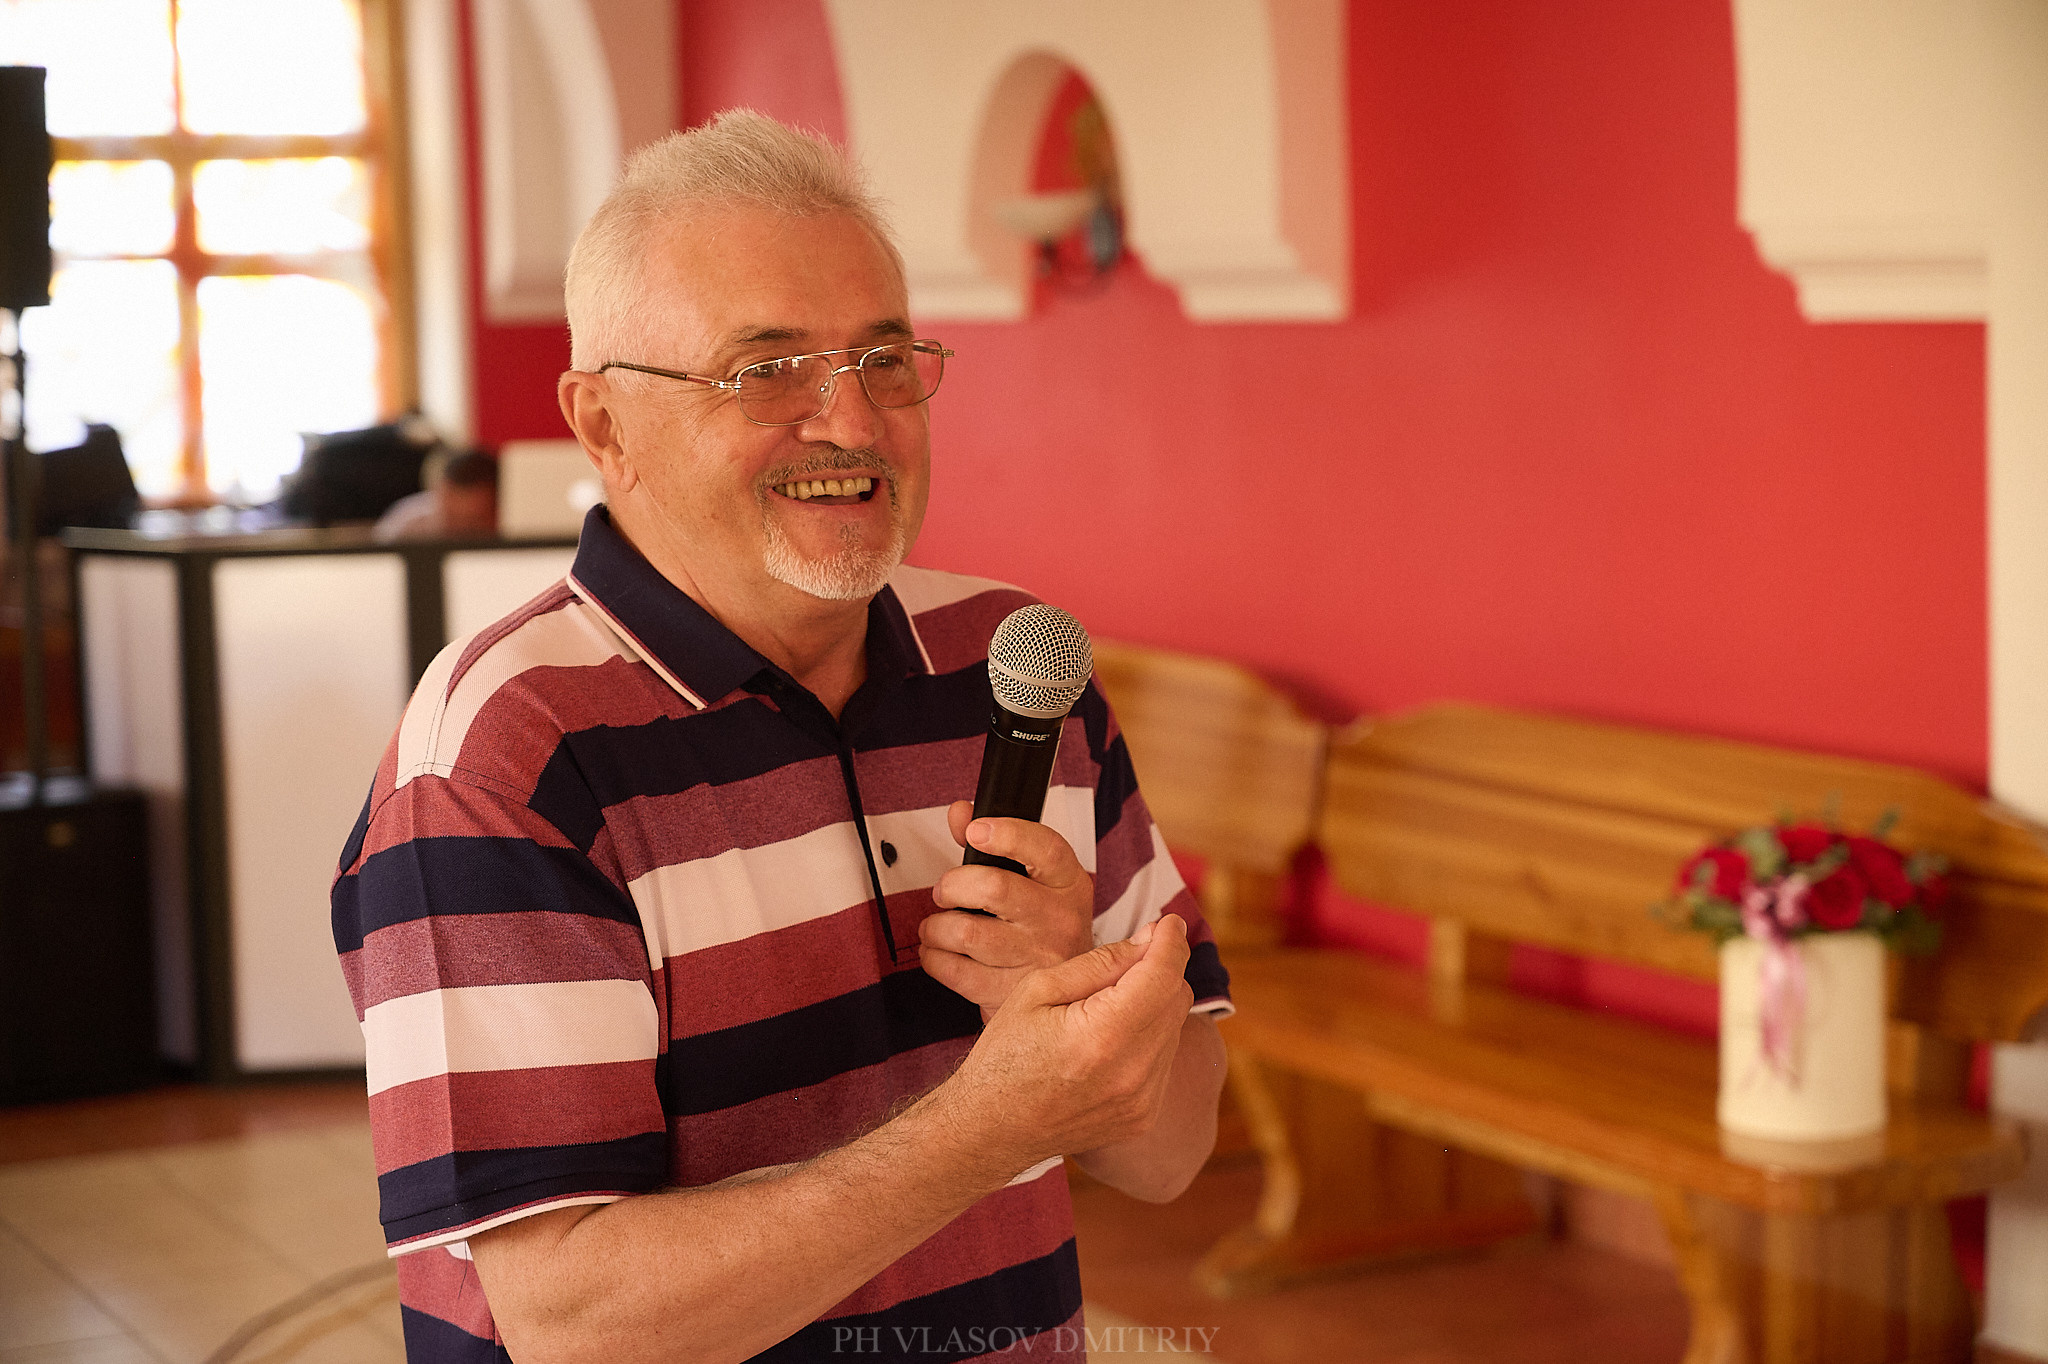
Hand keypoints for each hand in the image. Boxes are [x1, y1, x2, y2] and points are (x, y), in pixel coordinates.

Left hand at [920, 800, 1095, 1014]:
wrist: (1068, 993)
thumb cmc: (1044, 927)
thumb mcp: (1037, 880)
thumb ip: (996, 843)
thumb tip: (960, 813)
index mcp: (1068, 883)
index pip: (1045, 849)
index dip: (1008, 834)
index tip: (976, 830)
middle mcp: (1059, 919)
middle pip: (994, 888)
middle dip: (953, 885)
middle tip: (945, 891)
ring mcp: (1037, 959)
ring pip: (966, 933)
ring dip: (936, 927)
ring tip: (938, 926)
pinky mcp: (1011, 992)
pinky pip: (954, 970)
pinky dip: (934, 957)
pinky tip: (940, 951)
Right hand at [943, 915, 1194, 1171]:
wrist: (990, 1129)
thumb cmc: (1005, 1053)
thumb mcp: (1038, 990)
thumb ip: (1101, 962)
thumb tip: (1151, 939)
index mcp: (1102, 1035)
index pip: (1163, 973)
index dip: (1170, 940)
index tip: (1167, 921)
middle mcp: (1132, 1072)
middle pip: (1177, 997)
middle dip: (1161, 969)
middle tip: (1128, 959)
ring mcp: (1143, 1101)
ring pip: (1174, 1028)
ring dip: (1154, 1004)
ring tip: (1108, 1006)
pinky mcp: (1144, 1117)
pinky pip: (1164, 1060)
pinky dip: (1147, 1039)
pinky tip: (1109, 1041)